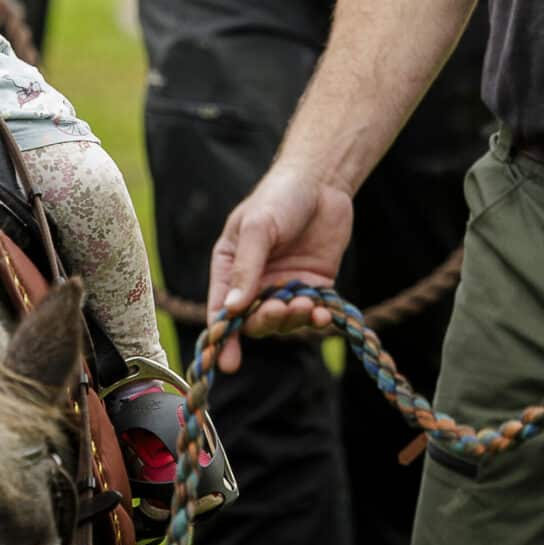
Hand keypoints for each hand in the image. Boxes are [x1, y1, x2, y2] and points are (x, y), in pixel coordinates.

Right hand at [206, 164, 356, 371]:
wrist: (322, 182)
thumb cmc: (279, 198)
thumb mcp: (257, 228)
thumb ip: (246, 268)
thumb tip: (231, 310)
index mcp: (229, 268)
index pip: (221, 309)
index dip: (223, 337)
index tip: (228, 362)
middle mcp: (255, 283)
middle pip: (253, 320)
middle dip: (266, 321)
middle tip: (281, 309)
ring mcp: (284, 287)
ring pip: (284, 321)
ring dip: (293, 319)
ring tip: (305, 304)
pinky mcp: (314, 287)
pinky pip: (312, 313)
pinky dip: (317, 318)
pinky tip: (323, 313)